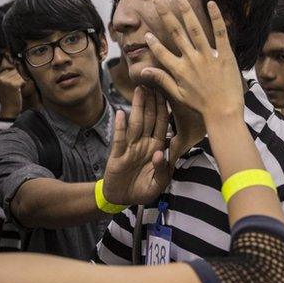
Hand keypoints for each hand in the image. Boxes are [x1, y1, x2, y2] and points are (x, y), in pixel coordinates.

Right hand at [0, 68, 24, 117]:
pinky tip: (18, 90)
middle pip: (14, 72)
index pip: (7, 71)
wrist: (9, 109)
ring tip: (15, 90)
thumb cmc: (3, 99)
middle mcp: (1, 80)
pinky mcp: (14, 85)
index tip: (8, 87)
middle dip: (15, 79)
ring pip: (18, 76)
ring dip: (19, 82)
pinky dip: (23, 85)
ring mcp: (8, 82)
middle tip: (12, 89)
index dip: (10, 79)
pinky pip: (22, 81)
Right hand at [102, 86, 170, 205]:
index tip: (166, 93)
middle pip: (148, 119)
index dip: (164, 110)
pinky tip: (120, 114)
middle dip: (151, 102)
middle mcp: (143, 144)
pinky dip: (120, 127)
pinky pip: (119, 139)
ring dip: (137, 108)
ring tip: (139, 91)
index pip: (161, 125)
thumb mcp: (157, 185)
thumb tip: (160, 152)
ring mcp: (130, 148)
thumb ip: (162, 170)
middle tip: (153, 83)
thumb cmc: (142, 190)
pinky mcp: (117, 155)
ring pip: (135, 124)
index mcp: (155, 148)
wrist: (121, 199)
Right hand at [140, 0, 243, 122]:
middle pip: (175, 33)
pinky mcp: (224, 55)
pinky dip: (215, 17)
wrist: (224, 113)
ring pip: (194, 29)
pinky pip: (220, 33)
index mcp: (179, 70)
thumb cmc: (201, 105)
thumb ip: (162, 80)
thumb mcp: (178, 95)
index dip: (153, 43)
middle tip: (157, 0)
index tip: (147, 33)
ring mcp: (208, 56)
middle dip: (165, 15)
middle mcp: (191, 60)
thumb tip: (144, 72)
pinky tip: (211, 3)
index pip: (161, 52)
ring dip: (186, 11)